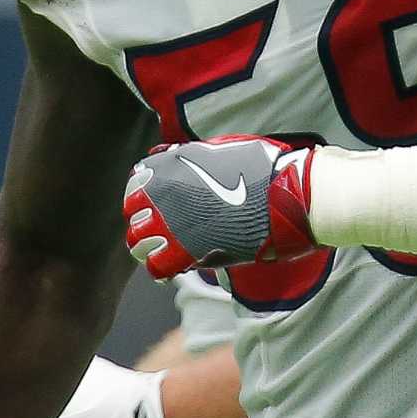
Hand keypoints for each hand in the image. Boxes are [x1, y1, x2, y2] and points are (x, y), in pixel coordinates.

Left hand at [124, 137, 315, 278]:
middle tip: (162, 230)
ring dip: (148, 246)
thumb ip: (188, 155)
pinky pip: (156, 266)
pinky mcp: (184, 251)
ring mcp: (169, 223)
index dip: (146, 195)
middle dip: (145, 220)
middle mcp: (161, 193)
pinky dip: (162, 269)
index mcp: (168, 165)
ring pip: (137, 242)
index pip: (136, 182)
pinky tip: (174, 268)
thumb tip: (163, 153)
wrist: (283, 197)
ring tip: (165, 250)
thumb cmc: (261, 170)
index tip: (159, 204)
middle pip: (133, 213)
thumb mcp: (220, 148)